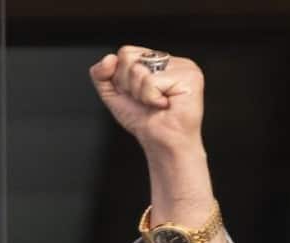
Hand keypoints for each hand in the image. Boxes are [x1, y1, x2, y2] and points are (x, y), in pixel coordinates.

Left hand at [90, 46, 204, 154]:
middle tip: (145, 99)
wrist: (160, 141)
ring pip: (137, 69)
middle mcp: (170, 60)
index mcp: (156, 60)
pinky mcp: (189, 76)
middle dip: (127, 84)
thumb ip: (100, 74)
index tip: (135, 93)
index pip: (125, 52)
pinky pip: (151, 81)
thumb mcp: (112, 94)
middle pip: (128, 56)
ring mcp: (182, 66)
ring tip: (155, 102)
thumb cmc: (143, 120)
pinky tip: (164, 104)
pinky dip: (150, 98)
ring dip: (139, 93)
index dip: (120, 77)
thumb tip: (108, 58)